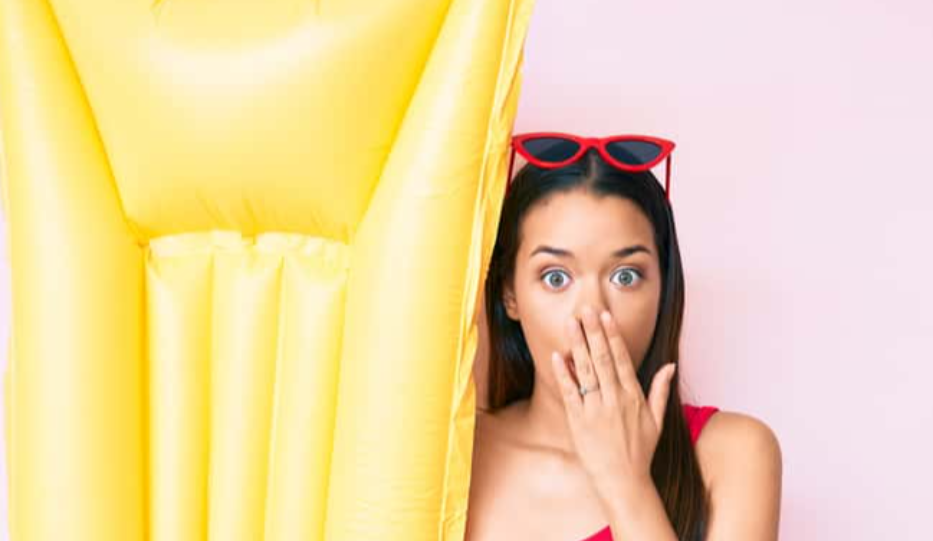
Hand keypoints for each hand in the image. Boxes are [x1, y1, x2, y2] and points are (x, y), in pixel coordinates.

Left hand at [550, 306, 676, 499]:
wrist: (624, 480)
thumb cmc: (640, 451)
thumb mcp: (657, 420)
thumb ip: (660, 390)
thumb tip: (670, 366)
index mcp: (633, 396)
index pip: (622, 359)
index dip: (613, 336)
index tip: (606, 317)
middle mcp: (615, 399)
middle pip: (602, 358)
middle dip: (593, 332)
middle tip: (585, 309)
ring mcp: (596, 409)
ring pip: (586, 371)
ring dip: (577, 345)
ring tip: (571, 323)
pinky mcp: (579, 421)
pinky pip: (570, 393)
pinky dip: (563, 374)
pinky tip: (557, 356)